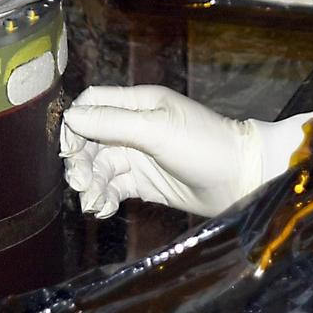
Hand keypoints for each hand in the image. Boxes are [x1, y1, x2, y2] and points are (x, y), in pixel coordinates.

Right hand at [61, 85, 308, 217]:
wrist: (242, 178)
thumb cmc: (204, 145)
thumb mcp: (157, 129)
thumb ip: (113, 123)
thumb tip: (70, 117)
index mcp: (139, 104)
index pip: (93, 104)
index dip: (76, 123)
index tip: (70, 149)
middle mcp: (135, 127)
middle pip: (90, 139)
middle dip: (81, 161)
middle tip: (82, 183)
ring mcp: (140, 156)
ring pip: (100, 167)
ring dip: (91, 184)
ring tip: (94, 203)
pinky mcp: (145, 183)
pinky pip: (114, 188)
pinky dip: (104, 198)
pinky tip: (103, 209)